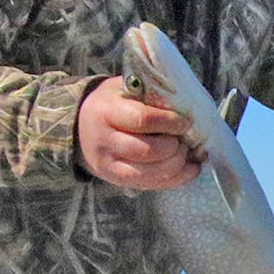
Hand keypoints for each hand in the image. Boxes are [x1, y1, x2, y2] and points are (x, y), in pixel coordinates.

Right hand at [77, 77, 205, 188]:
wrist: (83, 127)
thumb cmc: (114, 103)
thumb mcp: (125, 88)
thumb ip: (150, 95)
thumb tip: (187, 107)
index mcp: (105, 112)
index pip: (142, 120)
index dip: (169, 122)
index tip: (185, 122)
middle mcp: (103, 141)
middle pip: (147, 151)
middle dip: (174, 147)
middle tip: (186, 140)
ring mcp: (108, 164)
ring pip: (148, 173)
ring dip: (177, 165)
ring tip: (188, 153)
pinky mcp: (116, 180)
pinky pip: (149, 184)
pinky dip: (175, 179)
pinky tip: (190, 169)